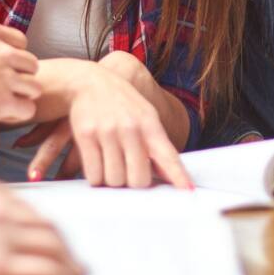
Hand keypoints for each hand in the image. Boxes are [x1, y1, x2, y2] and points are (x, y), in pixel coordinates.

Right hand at [0, 21, 40, 125]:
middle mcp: (2, 52)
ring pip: (34, 87)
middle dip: (21, 76)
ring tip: (6, 102)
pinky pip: (27, 109)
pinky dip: (18, 114)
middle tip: (6, 87)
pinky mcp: (1, 102)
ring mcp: (4, 77)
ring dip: (23, 96)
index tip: (3, 67)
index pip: (21, 42)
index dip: (14, 56)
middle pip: (31, 64)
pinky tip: (3, 115)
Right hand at [24, 62, 192, 188]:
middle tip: (128, 172)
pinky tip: (97, 164)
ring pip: (114, 180)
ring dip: (112, 180)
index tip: (188, 191)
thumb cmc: (122, 104)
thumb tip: (170, 178)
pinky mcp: (86, 135)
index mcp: (149, 124)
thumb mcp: (145, 116)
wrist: (89, 82)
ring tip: (111, 164)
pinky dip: (95, 177)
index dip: (178, 176)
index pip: (168, 155)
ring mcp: (107, 131)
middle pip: (138, 179)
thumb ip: (157, 145)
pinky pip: (93, 174)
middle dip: (133, 182)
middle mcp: (130, 128)